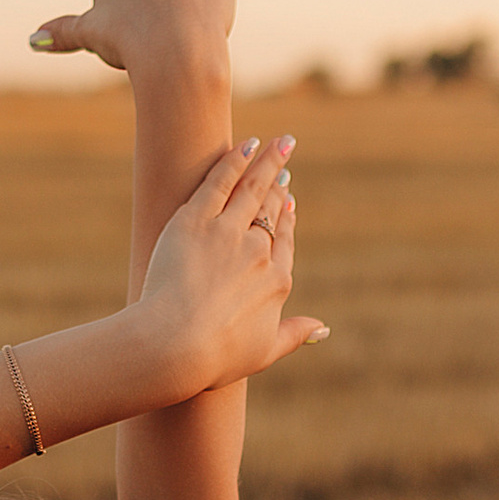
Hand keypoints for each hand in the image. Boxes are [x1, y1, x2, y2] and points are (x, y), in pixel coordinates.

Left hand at [126, 135, 319, 401]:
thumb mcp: (264, 352)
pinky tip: (247, 144)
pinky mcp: (196, 222)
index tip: (289, 204)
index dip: (286, 220)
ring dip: (268, 161)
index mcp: (277, 282)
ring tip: (280, 141)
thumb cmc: (215, 358)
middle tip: (285, 161)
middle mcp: (259, 253)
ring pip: (252, 189)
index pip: (285, 242)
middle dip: (280, 185)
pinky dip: (235, 161)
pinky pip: (219, 183)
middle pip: (272, 211)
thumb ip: (295, 336)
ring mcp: (228, 234)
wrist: (174, 347)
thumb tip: (324, 329)